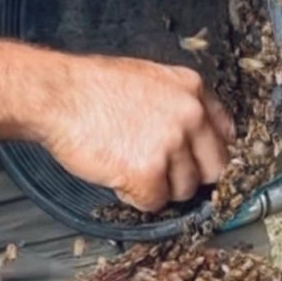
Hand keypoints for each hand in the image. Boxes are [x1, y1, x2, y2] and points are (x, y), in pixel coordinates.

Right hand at [37, 53, 235, 211]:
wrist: (55, 95)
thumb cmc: (88, 87)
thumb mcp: (145, 77)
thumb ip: (176, 102)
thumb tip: (191, 132)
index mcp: (192, 89)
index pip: (225, 135)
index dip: (206, 154)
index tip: (196, 163)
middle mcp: (190, 116)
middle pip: (214, 168)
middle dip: (188, 175)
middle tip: (161, 173)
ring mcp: (171, 145)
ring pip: (184, 189)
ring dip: (158, 187)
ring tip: (127, 166)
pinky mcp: (148, 173)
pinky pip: (154, 202)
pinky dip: (134, 196)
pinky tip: (116, 176)